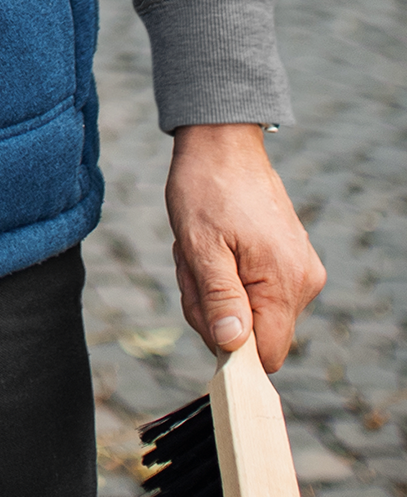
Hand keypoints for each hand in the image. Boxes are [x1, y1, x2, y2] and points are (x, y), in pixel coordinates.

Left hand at [166, 123, 324, 370]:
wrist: (223, 141)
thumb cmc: (207, 187)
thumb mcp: (200, 244)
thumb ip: (219, 298)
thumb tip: (232, 346)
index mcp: (284, 282)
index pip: (266, 354)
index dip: (229, 343)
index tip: (202, 303)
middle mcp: (303, 282)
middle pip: (255, 333)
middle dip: (214, 307)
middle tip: (193, 263)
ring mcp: (300, 270)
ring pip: (252, 311)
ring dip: (217, 288)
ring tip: (203, 248)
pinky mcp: (292, 260)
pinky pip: (258, 290)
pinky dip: (230, 275)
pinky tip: (217, 244)